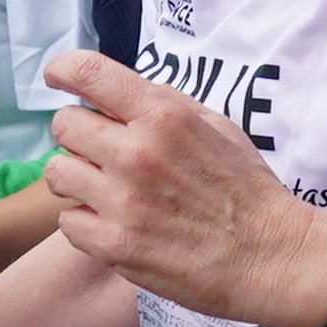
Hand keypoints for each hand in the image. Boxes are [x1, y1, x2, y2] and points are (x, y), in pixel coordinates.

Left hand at [40, 48, 326, 326]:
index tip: (58, 77)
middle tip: (100, 152)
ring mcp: (122, 201)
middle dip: (78, 134)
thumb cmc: (246, 190)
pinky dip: (86, 222)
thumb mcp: (215, 126)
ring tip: (104, 190)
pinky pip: (67, 221)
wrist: (270, 256)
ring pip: (57, 172)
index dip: (63, 70)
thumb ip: (163, 105)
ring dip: (75, 179)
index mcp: (163, 116)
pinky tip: (115, 223)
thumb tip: (116, 90)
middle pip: (63, 125)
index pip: (88, 73)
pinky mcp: (115, 244)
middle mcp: (136, 153)